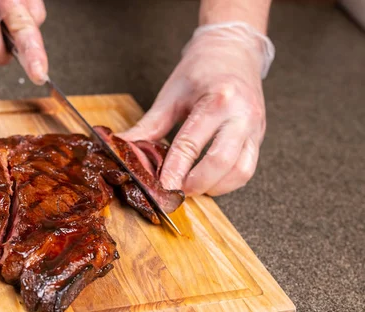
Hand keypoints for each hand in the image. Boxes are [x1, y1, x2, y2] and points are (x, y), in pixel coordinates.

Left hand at [119, 23, 273, 196]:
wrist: (233, 50)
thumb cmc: (201, 69)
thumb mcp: (171, 95)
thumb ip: (149, 126)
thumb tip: (124, 148)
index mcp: (218, 99)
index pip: (192, 143)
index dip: (174, 169)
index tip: (161, 186)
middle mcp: (242, 115)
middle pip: (222, 162)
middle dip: (197, 183)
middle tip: (176, 190)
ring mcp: (255, 127)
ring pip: (241, 171)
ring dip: (215, 187)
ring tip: (191, 187)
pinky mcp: (259, 137)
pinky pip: (248, 168)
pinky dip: (227, 181)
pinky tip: (208, 180)